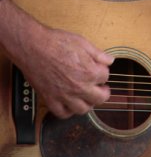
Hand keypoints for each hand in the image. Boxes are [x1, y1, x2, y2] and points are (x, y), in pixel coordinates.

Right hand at [0, 0, 113, 117]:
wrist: (33, 47)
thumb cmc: (56, 42)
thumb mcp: (82, 42)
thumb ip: (98, 54)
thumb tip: (109, 61)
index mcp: (89, 72)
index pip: (105, 76)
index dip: (103, 71)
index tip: (100, 69)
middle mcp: (79, 87)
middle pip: (100, 98)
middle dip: (103, 92)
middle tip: (101, 88)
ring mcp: (64, 96)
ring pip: (83, 109)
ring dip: (88, 103)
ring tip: (87, 96)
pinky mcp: (50, 100)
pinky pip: (63, 114)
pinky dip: (68, 111)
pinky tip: (70, 103)